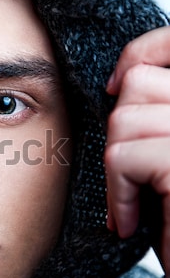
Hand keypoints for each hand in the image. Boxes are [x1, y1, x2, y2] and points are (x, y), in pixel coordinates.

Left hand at [105, 26, 169, 274]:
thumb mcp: (169, 153)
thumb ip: (158, 113)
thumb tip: (118, 82)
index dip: (139, 55)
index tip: (113, 85)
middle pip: (138, 83)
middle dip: (119, 130)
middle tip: (128, 172)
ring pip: (124, 119)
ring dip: (116, 167)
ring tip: (131, 200)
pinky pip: (122, 158)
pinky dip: (116, 193)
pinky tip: (130, 222)